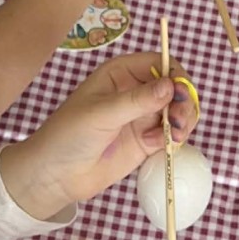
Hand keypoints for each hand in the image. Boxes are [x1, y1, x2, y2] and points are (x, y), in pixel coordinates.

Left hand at [2, 50, 198, 220]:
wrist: (55, 176)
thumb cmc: (68, 135)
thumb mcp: (101, 114)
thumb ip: (137, 100)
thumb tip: (170, 86)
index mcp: (121, 73)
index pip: (159, 63)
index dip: (175, 74)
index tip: (181, 93)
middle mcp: (135, 91)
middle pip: (174, 87)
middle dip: (183, 101)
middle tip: (179, 121)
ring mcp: (142, 117)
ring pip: (176, 110)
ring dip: (183, 120)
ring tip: (176, 136)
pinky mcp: (146, 141)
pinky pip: (171, 133)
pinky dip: (176, 138)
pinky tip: (167, 145)